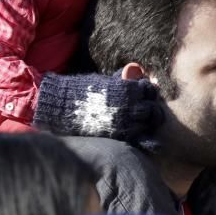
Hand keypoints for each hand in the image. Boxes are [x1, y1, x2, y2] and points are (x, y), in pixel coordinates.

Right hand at [34, 73, 165, 143]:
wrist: (62, 108)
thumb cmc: (82, 91)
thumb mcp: (104, 80)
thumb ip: (123, 79)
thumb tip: (140, 73)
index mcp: (127, 89)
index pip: (149, 90)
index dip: (148, 91)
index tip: (143, 92)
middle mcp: (130, 107)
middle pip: (152, 109)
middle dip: (151, 108)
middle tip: (146, 109)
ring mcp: (126, 124)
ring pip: (148, 124)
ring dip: (147, 123)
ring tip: (140, 122)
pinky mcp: (119, 137)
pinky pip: (141, 140)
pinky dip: (148, 141)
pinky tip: (150, 142)